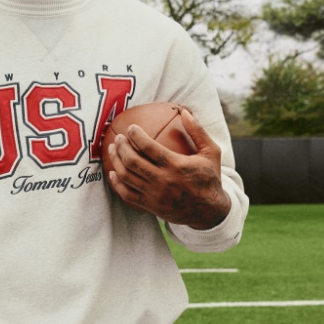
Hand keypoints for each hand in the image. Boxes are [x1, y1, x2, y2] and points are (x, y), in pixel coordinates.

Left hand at [106, 108, 230, 228]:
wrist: (209, 212)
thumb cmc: (209, 177)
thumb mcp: (211, 152)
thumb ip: (198, 131)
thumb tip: (184, 111)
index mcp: (176, 165)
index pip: (149, 147)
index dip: (136, 135)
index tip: (131, 128)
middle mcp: (163, 181)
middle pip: (132, 161)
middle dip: (121, 146)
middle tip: (118, 138)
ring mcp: (154, 195)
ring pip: (126, 176)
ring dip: (115, 161)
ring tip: (112, 149)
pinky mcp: (150, 206)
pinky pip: (127, 194)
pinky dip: (117, 183)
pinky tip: (113, 173)